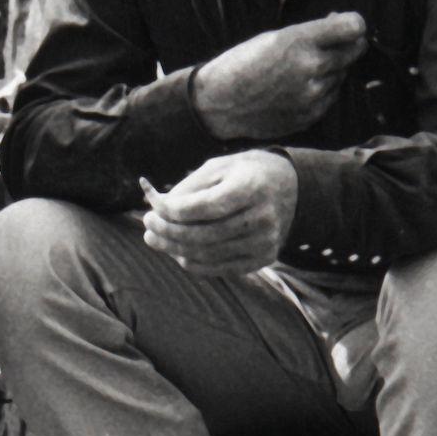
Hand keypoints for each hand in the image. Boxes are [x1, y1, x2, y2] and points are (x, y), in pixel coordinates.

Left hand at [141, 153, 298, 273]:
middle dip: (168, 233)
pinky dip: (193, 263)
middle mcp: (262, 217)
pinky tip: (177, 252)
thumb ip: (188, 188)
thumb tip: (156, 210)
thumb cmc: (244, 173)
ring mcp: (265, 241)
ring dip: (174, 250)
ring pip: (208, 255)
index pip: (203, 208)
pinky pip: (220, 268)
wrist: (289, 187)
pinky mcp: (264, 258)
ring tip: (155, 239)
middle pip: (203, 235)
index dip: (172, 212)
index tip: (153, 209)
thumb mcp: (218, 167)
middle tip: (147, 227)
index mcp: (251, 187)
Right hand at [192, 12, 367, 139]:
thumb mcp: (274, 36)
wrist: (220, 103)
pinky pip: (331, 97)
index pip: (353, 27)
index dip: (354, 24)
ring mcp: (312, 95)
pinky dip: (323, 90)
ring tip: (304, 69)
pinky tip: (300, 87)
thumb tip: (341, 24)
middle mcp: (311, 68)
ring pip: (342, 75)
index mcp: (300, 41)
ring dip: (333, 69)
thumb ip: (311, 32)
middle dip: (348, 45)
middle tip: (332, 45)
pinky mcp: (310, 115)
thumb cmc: (244, 64)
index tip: (348, 26)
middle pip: (355, 51)